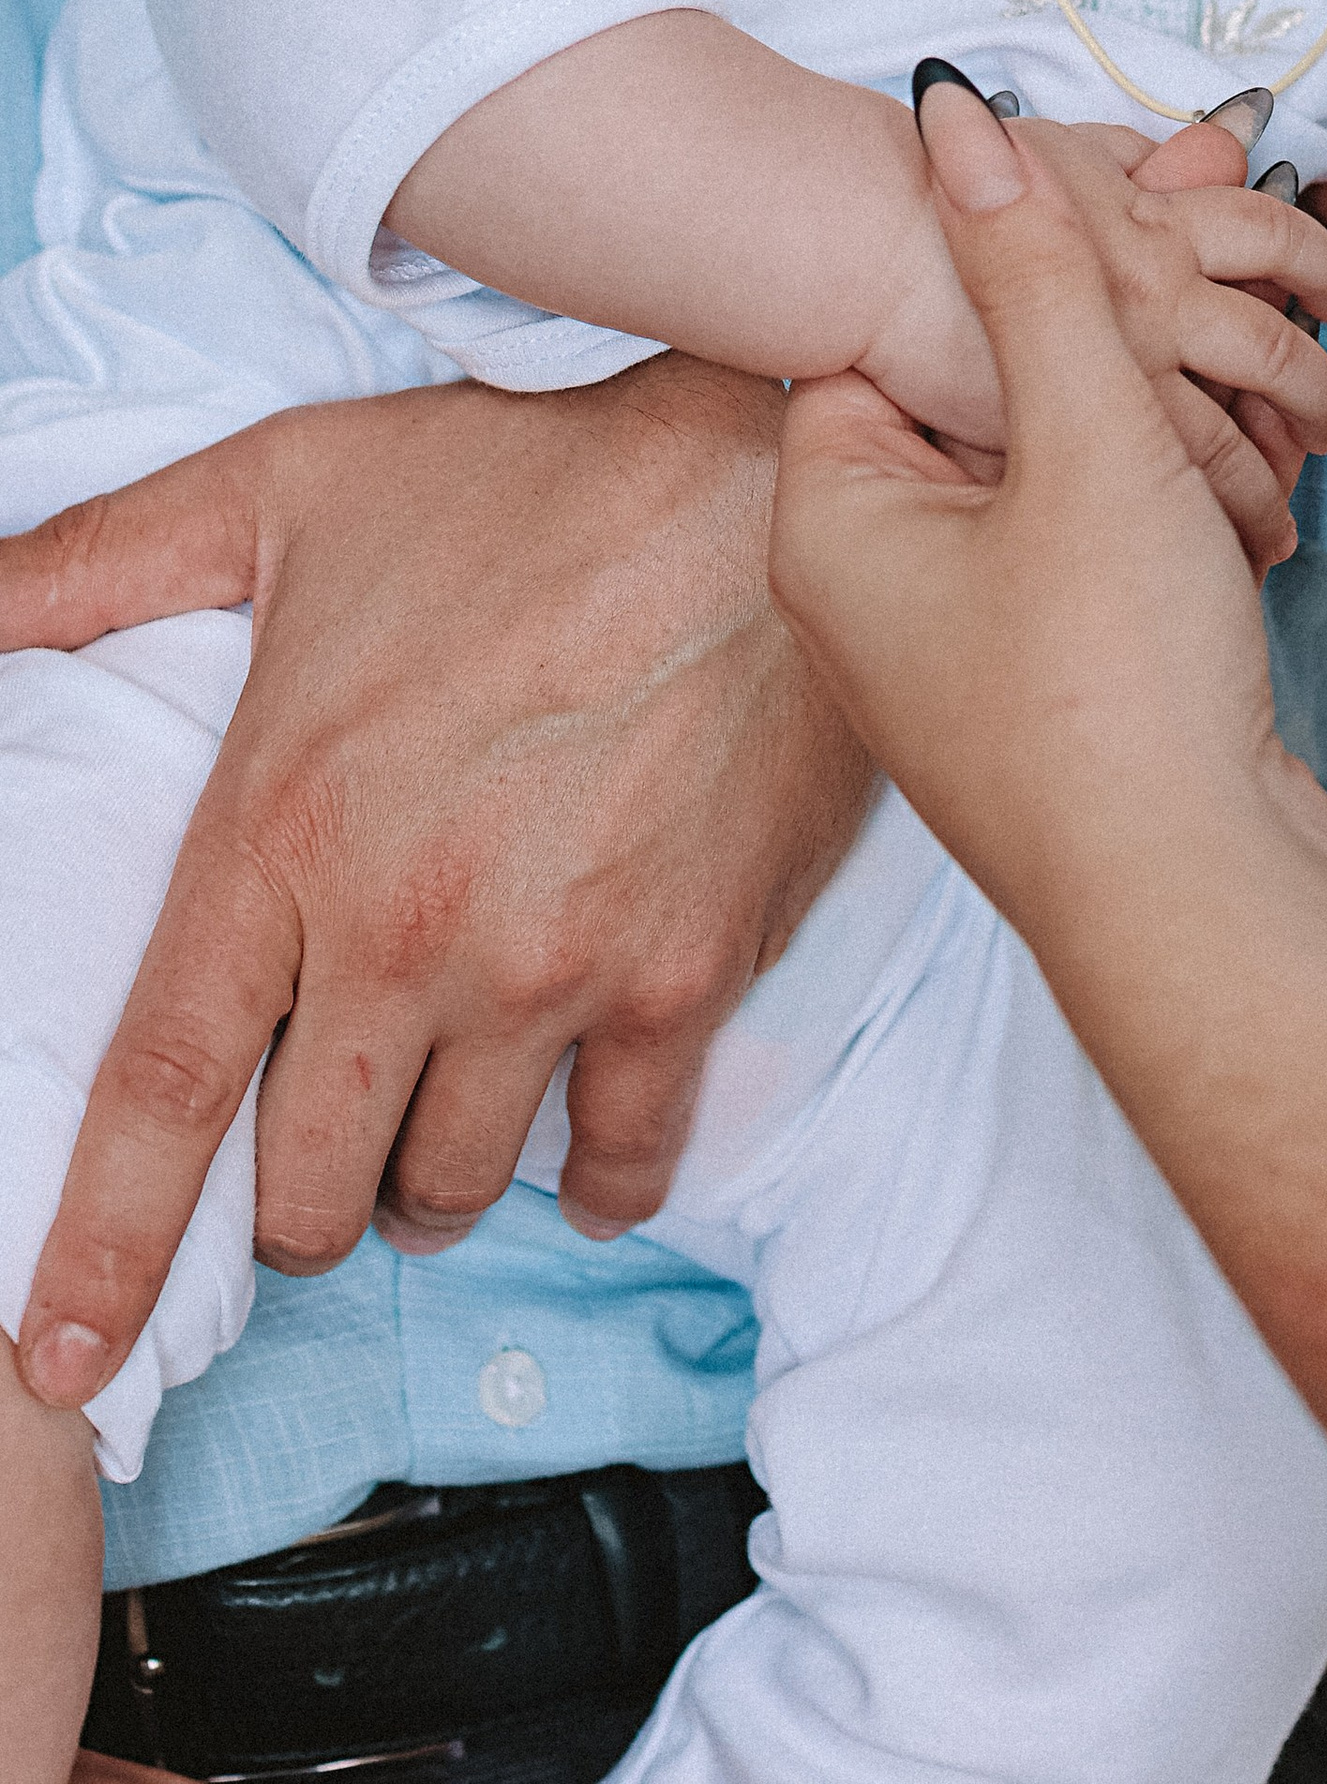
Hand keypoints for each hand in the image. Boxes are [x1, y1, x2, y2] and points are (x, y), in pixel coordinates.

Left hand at [0, 356, 871, 1417]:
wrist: (759, 464)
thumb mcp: (284, 488)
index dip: (102, 1248)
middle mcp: (406, 930)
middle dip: (298, 1201)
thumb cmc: (525, 475)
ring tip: (438, 1123)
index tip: (65, 1360)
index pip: (162, 1090)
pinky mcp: (682, 974)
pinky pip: (621, 1157)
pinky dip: (592, 1182)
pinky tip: (580, 1162)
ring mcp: (550, 966)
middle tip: (318, 1151)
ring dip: (430, 1180)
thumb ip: (104, 560)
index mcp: (285, 830)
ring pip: (452, 1184)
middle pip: (311, 1183)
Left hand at [770, 80, 1326, 949]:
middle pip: (968, 395)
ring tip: (1227, 404)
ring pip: (1043, 474)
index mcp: (831, 521)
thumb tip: (950, 109)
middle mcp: (869, 589)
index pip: (883, 328)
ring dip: (1137, 429)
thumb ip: (1033, 265)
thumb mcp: (1085, 439)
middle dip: (1084, 348)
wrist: (1207, 912)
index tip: (1097, 232)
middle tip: (1183, 309)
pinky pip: (1088, 554)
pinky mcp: (1048, 692)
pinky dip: (1157, 513)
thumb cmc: (1117, 690)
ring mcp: (957, 651)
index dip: (990, 268)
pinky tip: (1237, 507)